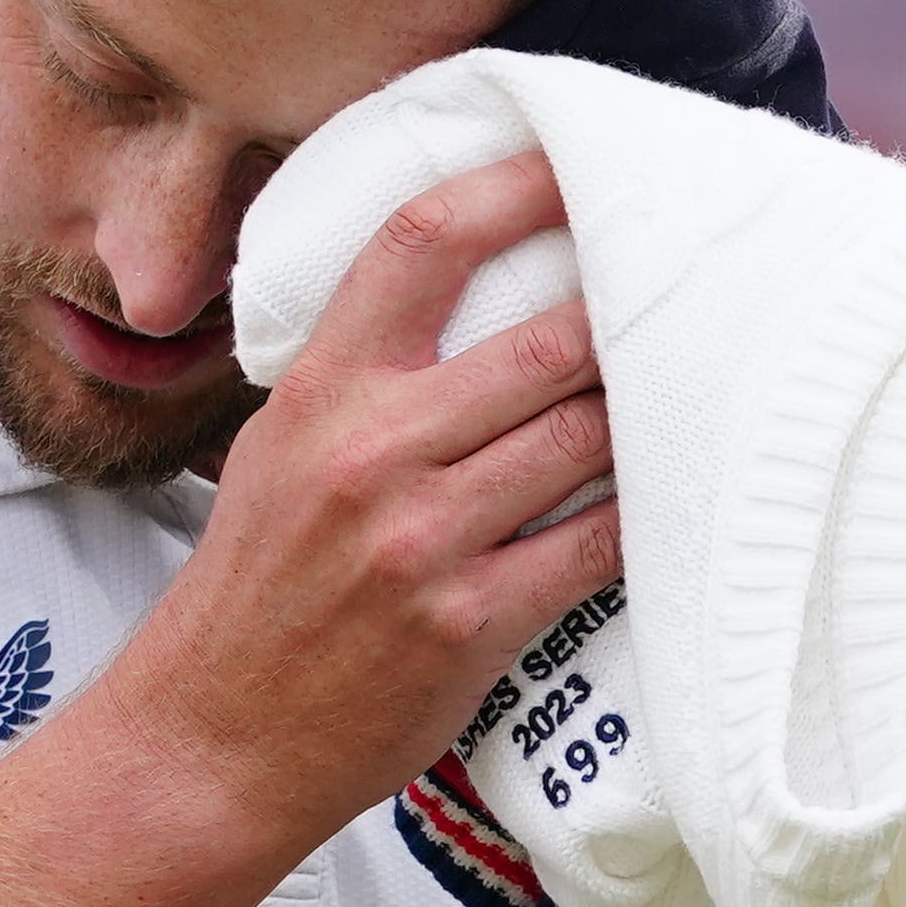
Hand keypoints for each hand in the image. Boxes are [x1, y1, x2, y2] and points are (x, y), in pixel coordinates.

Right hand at [97, 151, 620, 869]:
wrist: (214, 741)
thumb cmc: (256, 596)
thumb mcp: (277, 454)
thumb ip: (363, 381)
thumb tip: (471, 303)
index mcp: (320, 395)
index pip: (421, 242)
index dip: (511, 187)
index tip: (572, 165)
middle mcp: (371, 453)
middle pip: (544, 341)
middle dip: (625, 315)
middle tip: (683, 295)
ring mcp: (424, 538)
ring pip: (586, 436)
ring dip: (648, 415)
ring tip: (691, 392)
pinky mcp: (471, 620)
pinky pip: (596, 543)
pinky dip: (641, 516)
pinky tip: (666, 499)